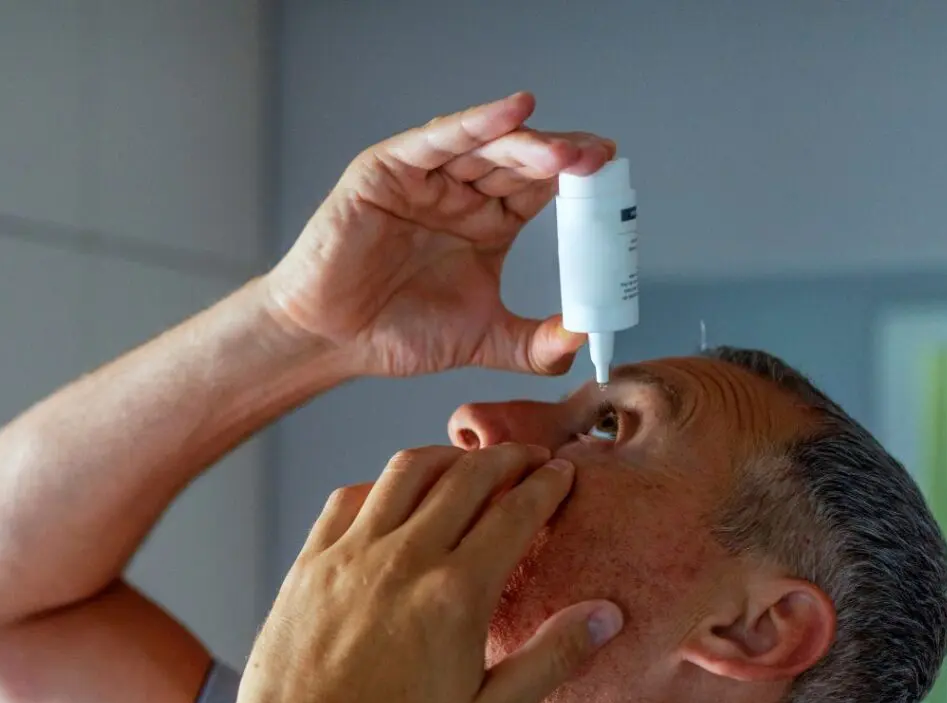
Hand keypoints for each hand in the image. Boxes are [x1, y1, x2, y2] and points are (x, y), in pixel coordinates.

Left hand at [225, 444, 622, 702]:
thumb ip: (552, 659)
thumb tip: (607, 616)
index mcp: (455, 593)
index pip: (515, 513)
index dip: (547, 485)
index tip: (563, 472)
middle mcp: (405, 557)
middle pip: (467, 477)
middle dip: (507, 457)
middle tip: (529, 456)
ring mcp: (351, 553)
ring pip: (406, 471)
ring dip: (447, 458)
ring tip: (468, 463)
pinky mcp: (311, 561)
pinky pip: (350, 496)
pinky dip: (382, 483)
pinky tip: (395, 495)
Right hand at [265, 92, 615, 377]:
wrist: (335, 341)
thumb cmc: (398, 334)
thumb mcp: (484, 340)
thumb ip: (534, 344)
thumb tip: (585, 338)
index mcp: (488, 224)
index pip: (541, 189)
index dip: (576, 182)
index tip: (611, 183)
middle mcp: (462, 194)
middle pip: (521, 162)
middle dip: (562, 158)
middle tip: (599, 161)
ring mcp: (427, 179)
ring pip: (485, 147)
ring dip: (528, 145)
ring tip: (566, 153)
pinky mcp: (388, 170)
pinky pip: (437, 140)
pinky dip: (475, 123)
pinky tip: (515, 113)